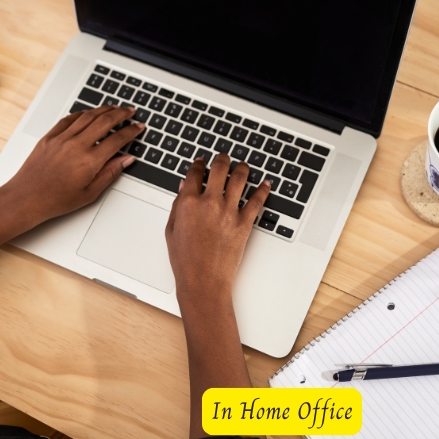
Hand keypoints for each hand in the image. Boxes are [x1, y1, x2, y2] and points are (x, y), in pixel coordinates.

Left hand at [0, 105, 143, 227]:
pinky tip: (89, 113)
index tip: (138, 127)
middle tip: (130, 111)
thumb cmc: (56, 199)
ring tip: (114, 108)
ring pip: (88, 116)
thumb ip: (110, 172)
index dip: (131, 131)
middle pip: (105, 121)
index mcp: (89, 161)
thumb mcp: (90, 193)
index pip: (117, 139)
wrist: (27, 198)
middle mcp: (76, 145)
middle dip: (121, 114)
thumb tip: (126, 160)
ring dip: (104, 109)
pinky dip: (82, 113)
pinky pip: (69, 119)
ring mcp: (62, 139)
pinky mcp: (50, 137)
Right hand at [166, 154, 270, 309]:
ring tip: (243, 167)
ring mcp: (228, 212)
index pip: (195, 173)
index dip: (198, 164)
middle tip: (224, 157)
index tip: (201, 162)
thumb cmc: (185, 260)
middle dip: (222, 159)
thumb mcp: (172, 230)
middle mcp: (209, 203)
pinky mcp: (244, 223)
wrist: (203, 280)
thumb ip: (178, 205)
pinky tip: (266, 183)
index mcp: (188, 203)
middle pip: (219, 168)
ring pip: (239, 178)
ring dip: (242, 168)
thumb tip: (184, 186)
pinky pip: (257, 200)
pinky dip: (263, 189)